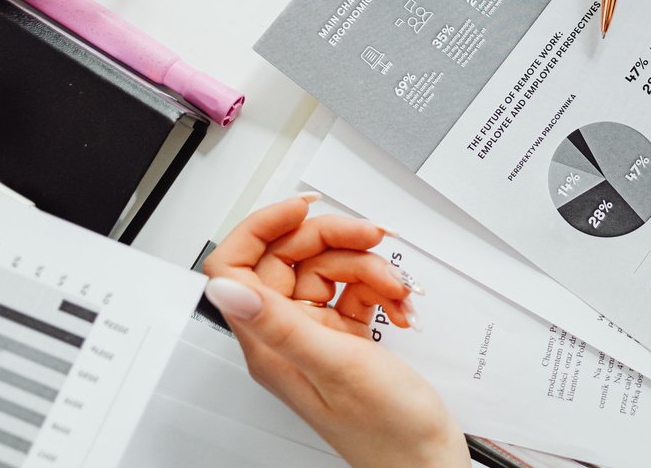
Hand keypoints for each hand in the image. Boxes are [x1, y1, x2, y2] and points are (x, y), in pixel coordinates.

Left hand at [203, 195, 467, 467]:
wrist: (426, 460)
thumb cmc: (386, 430)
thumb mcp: (334, 364)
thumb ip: (279, 321)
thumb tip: (224, 287)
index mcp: (269, 341)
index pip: (238, 266)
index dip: (264, 227)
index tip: (302, 208)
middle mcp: (287, 335)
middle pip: (291, 258)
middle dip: (336, 241)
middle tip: (371, 238)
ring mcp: (317, 334)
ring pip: (330, 270)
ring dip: (369, 269)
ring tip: (395, 289)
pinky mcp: (346, 336)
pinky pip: (356, 290)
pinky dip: (382, 289)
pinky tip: (399, 306)